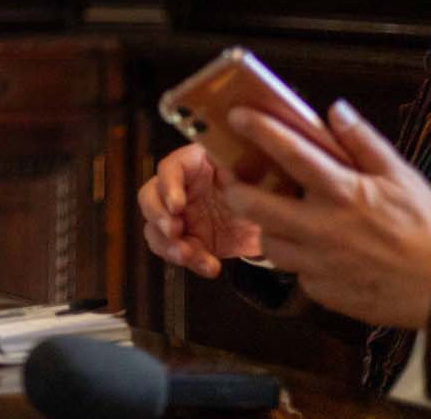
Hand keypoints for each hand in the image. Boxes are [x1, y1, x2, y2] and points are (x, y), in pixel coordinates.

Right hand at [138, 142, 262, 277]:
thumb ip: (243, 170)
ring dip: (168, 245)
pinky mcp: (189, 240)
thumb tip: (235, 167)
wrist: (280, 221)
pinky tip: (210, 266)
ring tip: (188, 255)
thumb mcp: (258, 174)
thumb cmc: (268, 188)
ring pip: (155, 229)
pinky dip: (189, 262)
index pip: (170, 168)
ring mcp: (183, 216)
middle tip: (174, 231)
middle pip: (149, 196)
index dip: (168, 186)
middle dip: (157, 216)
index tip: (178, 206)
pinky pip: (175, 252)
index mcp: (197, 163)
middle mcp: (183, 187)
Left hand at [221, 99, 430, 329]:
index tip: (237, 116)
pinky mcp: (320, 291)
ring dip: (266, 227)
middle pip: (253, 206)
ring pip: (267, 243)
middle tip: (231, 179)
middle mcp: (320, 228)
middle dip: (233, 188)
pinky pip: (294, 272)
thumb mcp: (401, 175)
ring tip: (277, 215)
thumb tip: (336, 109)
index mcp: (342, 192)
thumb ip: (363, 141)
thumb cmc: (424, 227)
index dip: (259, 130)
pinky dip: (297, 258)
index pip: (289, 153)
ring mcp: (316, 263)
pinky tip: (312, 250)